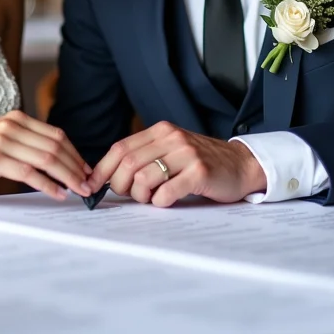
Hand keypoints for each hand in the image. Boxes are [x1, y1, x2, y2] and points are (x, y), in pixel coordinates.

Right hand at [0, 111, 91, 199]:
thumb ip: (22, 144)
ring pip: (47, 158)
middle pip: (56, 146)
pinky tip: (57, 193)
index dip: (75, 153)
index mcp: (15, 119)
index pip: (56, 134)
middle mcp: (12, 126)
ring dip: (67, 177)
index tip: (85, 170)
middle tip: (88, 184)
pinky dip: (48, 185)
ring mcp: (3, 141)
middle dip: (76, 166)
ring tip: (79, 191)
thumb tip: (50, 160)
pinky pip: (30, 173)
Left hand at [86, 122, 265, 206]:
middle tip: (130, 195)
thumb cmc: (201, 163)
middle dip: (120, 186)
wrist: (242, 165)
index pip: (120, 148)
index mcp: (160, 131)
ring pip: (143, 178)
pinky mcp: (200, 173)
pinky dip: (159, 202)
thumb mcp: (171, 150)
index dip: (102, 170)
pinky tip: (168, 200)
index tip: (91, 186)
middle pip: (127, 164)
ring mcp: (187, 154)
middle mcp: (172, 138)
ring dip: (140, 196)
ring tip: (152, 197)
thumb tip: (106, 176)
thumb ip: (144, 156)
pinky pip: (166, 193)